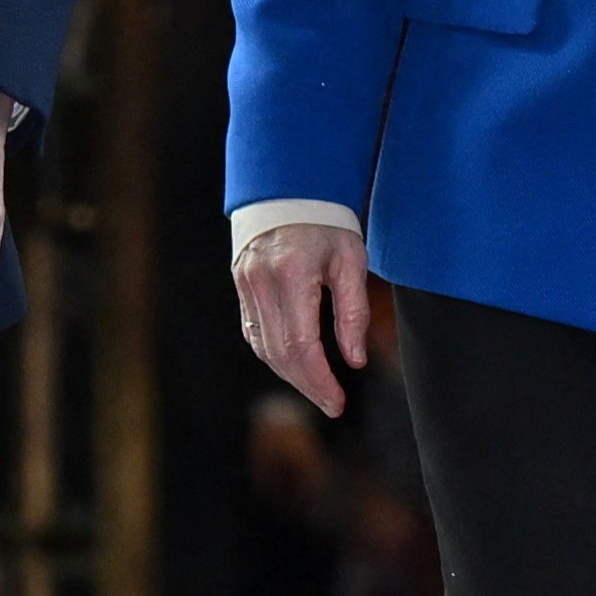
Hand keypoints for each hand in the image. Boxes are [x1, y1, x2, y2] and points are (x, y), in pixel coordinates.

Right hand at [235, 218, 373, 419]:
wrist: (289, 192)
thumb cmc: (327, 223)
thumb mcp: (351, 260)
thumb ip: (354, 311)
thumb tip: (354, 360)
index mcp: (291, 273)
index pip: (301, 344)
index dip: (319, 380)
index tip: (338, 401)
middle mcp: (261, 282)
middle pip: (279, 353)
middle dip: (307, 385)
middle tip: (333, 404)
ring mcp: (245, 285)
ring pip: (263, 348)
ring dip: (290, 375)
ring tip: (318, 389)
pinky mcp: (240, 287)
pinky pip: (253, 333)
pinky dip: (274, 356)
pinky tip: (295, 366)